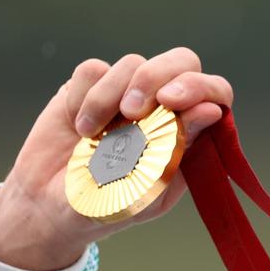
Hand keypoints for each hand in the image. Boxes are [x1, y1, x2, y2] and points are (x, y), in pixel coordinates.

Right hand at [0, 47, 233, 270]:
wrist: (53, 210)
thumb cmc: (109, 206)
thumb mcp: (147, 191)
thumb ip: (178, 150)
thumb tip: (211, 110)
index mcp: (190, 133)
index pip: (216, 93)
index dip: (201, 88)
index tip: (171, 102)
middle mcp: (165, 106)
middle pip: (182, 61)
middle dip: (157, 77)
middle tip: (132, 110)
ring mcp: (129, 92)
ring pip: (133, 63)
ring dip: (108, 100)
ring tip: (91, 136)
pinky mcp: (92, 85)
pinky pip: (93, 70)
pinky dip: (83, 98)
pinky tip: (79, 127)